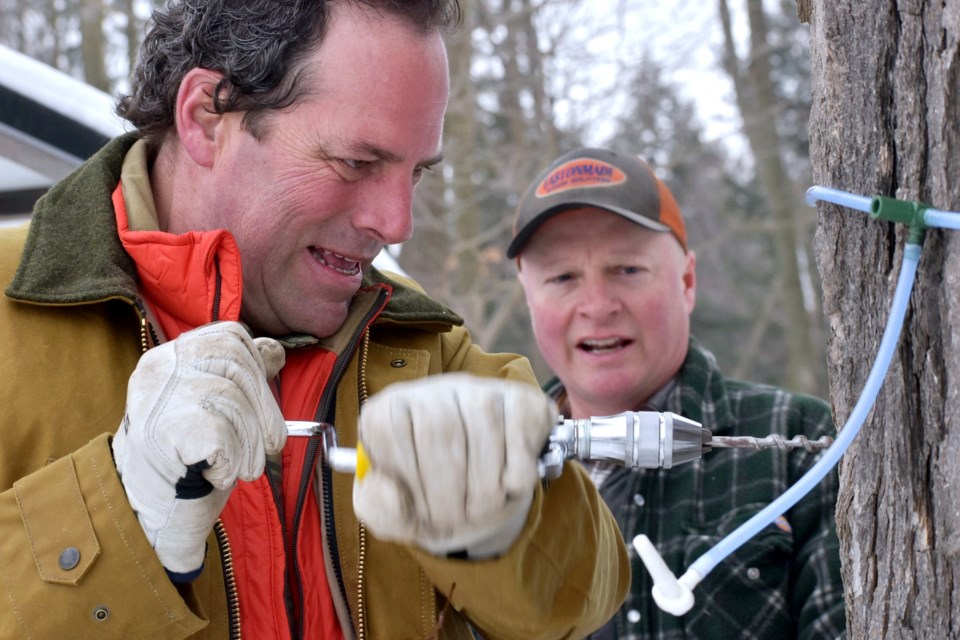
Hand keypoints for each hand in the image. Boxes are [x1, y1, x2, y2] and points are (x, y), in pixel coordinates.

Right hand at [111, 321, 285, 578]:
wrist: (145, 516)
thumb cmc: (186, 461)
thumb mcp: (212, 410)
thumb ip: (239, 378)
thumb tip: (275, 351)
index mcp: (168, 360)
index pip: (229, 337)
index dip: (259, 366)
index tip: (263, 400)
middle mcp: (158, 370)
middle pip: (236, 364)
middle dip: (265, 408)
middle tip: (271, 443)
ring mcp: (157, 399)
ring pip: (232, 399)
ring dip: (250, 442)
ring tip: (240, 466)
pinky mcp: (163, 432)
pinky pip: (222, 435)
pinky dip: (232, 460)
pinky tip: (217, 474)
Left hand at [353, 373, 556, 558]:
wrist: (485, 502)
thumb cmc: (433, 503)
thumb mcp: (397, 514)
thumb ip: (378, 507)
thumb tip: (385, 485)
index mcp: (392, 411)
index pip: (388, 428)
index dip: (406, 479)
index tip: (421, 512)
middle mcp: (435, 391)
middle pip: (440, 429)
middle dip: (447, 491)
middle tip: (452, 522)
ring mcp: (481, 391)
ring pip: (484, 426)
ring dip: (484, 488)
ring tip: (479, 511)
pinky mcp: (523, 401)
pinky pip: (520, 431)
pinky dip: (517, 472)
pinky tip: (509, 486)